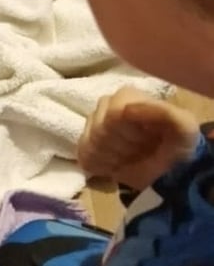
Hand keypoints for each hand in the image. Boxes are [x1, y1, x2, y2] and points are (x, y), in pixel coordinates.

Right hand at [79, 86, 199, 190]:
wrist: (169, 169)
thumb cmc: (177, 145)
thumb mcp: (183, 127)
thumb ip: (162, 113)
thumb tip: (126, 108)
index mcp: (126, 96)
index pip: (112, 115)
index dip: (127, 135)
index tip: (145, 143)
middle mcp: (105, 105)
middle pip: (99, 130)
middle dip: (120, 148)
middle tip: (139, 152)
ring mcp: (93, 125)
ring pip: (90, 143)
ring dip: (111, 158)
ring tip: (128, 159)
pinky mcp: (86, 145)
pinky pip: (83, 155)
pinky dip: (99, 166)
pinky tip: (115, 167)